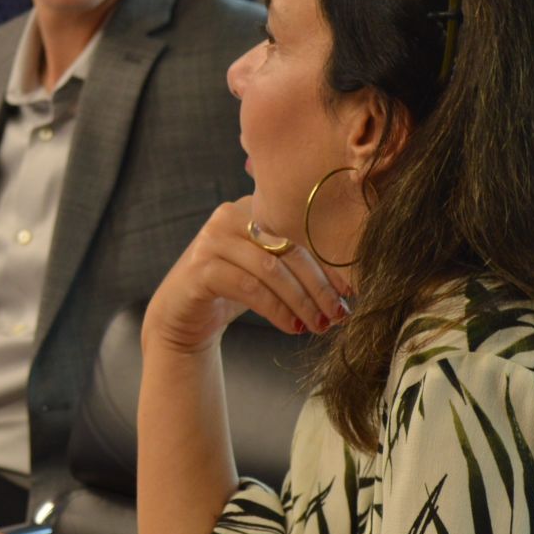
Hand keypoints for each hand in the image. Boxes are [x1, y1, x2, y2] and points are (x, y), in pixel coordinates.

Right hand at [143, 196, 349, 355]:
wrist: (182, 315)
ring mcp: (212, 239)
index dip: (329, 262)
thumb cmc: (233, 290)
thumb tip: (348, 288)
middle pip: (289, 248)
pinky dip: (276, 310)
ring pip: (271, 270)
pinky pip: (250, 288)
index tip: (351, 292)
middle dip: (319, 286)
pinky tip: (291, 327)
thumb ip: (296, 265)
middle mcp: (230, 215)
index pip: (301, 231)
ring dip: (301, 302)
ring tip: (318, 326)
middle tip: (338, 314)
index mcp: (252, 207)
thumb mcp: (267, 270)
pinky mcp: (201, 268)